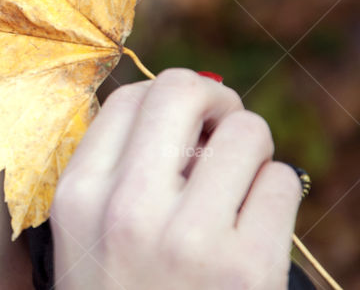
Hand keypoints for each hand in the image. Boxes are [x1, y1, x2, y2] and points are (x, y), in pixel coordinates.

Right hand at [50, 68, 303, 289]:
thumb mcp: (88, 238)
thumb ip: (118, 171)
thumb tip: (190, 104)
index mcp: (79, 196)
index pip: (129, 98)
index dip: (169, 96)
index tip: (190, 119)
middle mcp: (126, 208)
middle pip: (183, 89)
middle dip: (216, 98)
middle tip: (225, 125)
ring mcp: (189, 239)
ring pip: (247, 131)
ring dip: (252, 150)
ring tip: (240, 186)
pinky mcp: (247, 269)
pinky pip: (281, 182)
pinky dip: (275, 194)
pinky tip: (255, 226)